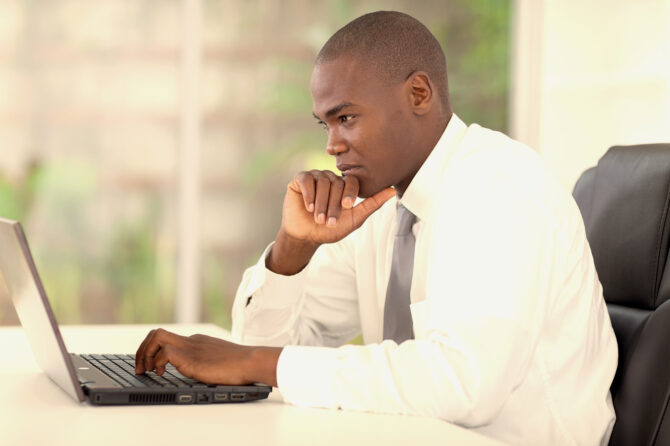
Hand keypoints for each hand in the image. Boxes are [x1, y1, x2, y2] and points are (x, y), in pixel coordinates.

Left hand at [134, 328, 280, 385]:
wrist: (251, 361)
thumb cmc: (241, 366)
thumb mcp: (219, 362)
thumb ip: (207, 363)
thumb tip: (202, 373)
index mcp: (198, 342)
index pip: (168, 339)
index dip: (154, 352)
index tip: (151, 367)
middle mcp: (191, 341)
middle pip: (157, 333)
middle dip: (142, 350)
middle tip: (141, 368)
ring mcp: (191, 347)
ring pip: (156, 337)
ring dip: (145, 354)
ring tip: (146, 371)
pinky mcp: (191, 357)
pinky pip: (165, 352)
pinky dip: (158, 363)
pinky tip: (162, 374)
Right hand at [267, 170, 395, 274]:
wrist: (307, 236)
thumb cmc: (330, 229)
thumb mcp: (354, 219)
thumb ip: (373, 204)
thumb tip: (393, 190)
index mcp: (344, 186)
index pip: (351, 181)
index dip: (349, 193)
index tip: (347, 207)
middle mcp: (331, 178)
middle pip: (335, 183)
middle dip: (333, 205)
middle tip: (328, 221)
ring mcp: (315, 177)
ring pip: (322, 181)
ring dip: (321, 203)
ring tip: (318, 217)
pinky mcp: (300, 179)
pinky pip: (307, 179)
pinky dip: (309, 194)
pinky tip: (309, 207)